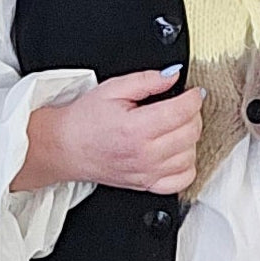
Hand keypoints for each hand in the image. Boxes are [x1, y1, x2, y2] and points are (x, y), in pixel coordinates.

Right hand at [10, 67, 203, 194]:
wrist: (66, 148)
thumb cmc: (84, 120)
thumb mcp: (112, 89)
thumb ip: (146, 80)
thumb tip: (173, 75)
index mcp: (136, 128)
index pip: (182, 111)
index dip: (194, 97)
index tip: (193, 92)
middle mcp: (144, 154)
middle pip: (190, 132)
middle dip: (193, 114)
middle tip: (182, 105)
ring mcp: (147, 173)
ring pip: (190, 155)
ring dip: (190, 138)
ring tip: (176, 126)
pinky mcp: (147, 185)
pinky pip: (183, 180)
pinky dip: (187, 165)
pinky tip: (178, 151)